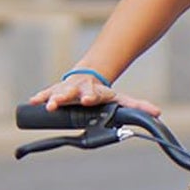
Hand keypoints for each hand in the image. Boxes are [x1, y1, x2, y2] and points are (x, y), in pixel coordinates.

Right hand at [29, 73, 159, 115]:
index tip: (87, 100)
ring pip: (59, 92)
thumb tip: (158, 113)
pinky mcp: (57, 90)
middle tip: (58, 103)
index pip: (94, 95)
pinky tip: (32, 101)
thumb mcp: (121, 99)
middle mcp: (81, 89)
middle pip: (73, 92)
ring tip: (45, 104)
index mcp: (96, 92)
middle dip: (66, 96)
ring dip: (51, 98)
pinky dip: (41, 96)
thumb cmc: (104, 93)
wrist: (90, 77)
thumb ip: (138, 106)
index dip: (91, 97)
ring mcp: (68, 89)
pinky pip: (48, 92)